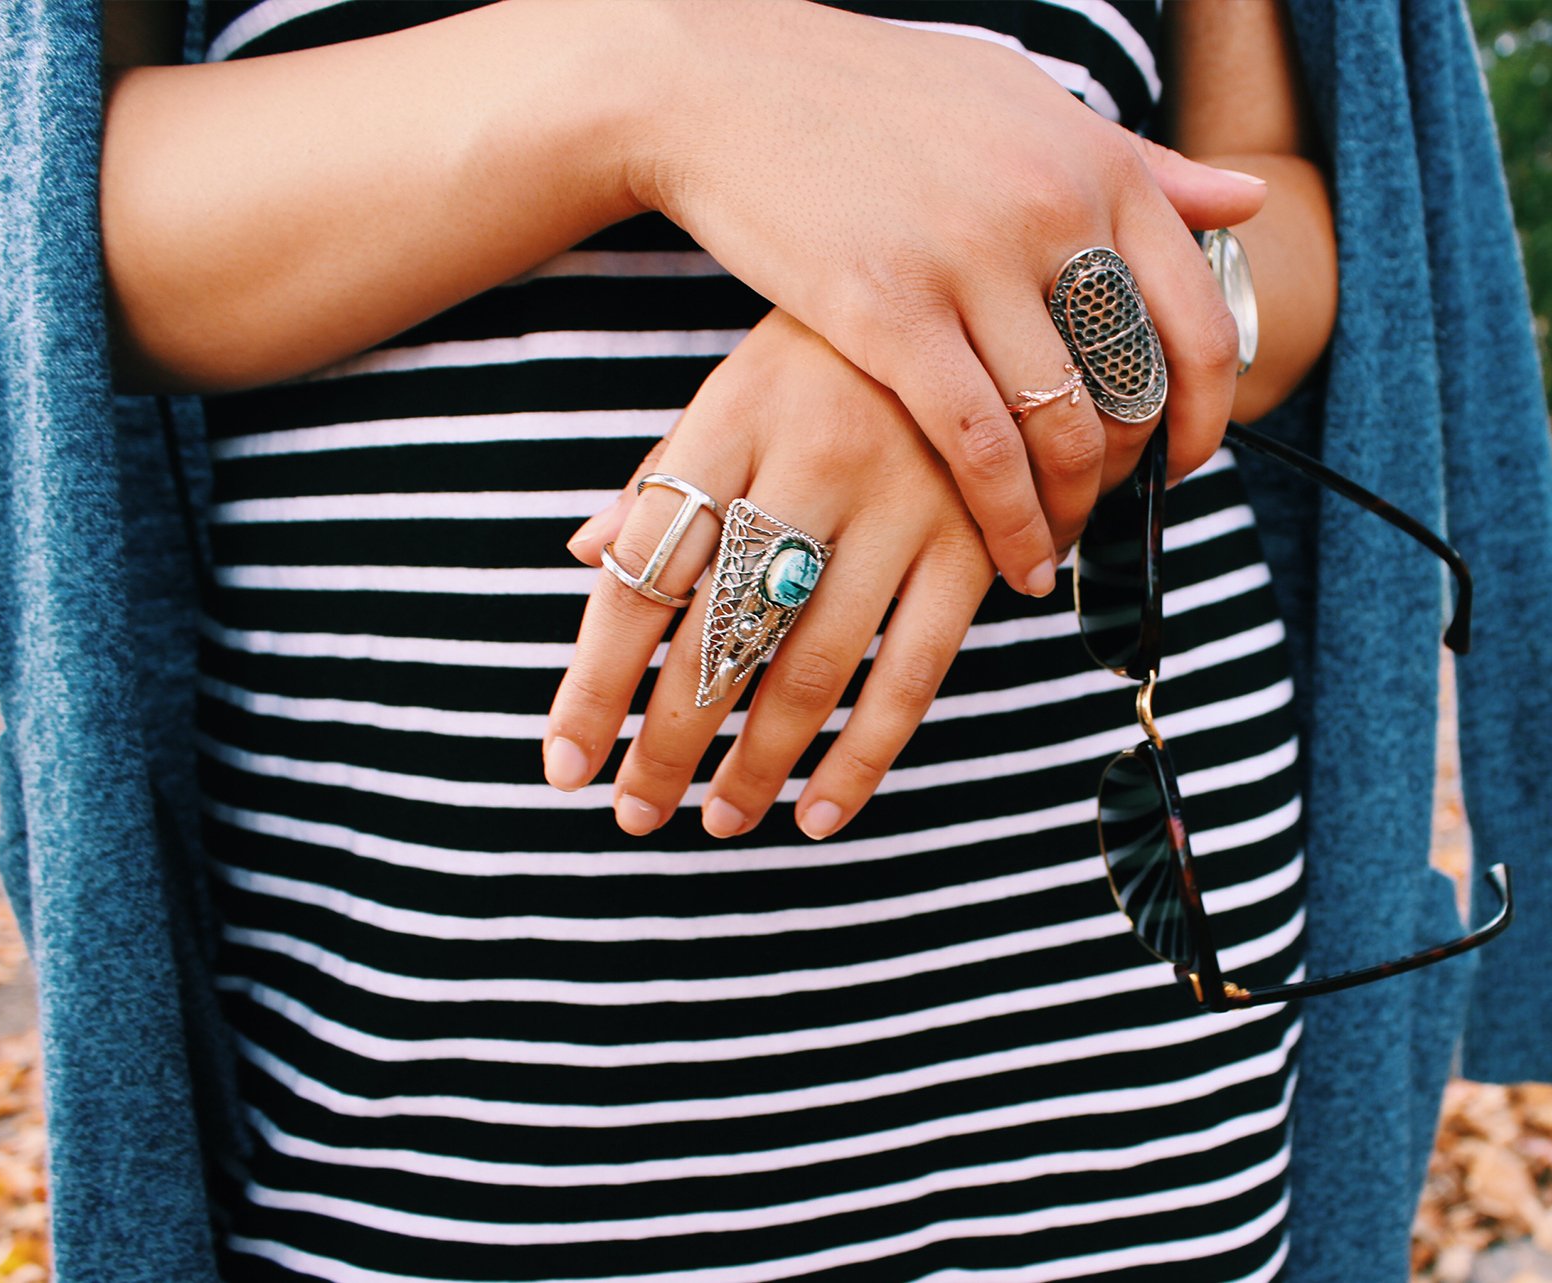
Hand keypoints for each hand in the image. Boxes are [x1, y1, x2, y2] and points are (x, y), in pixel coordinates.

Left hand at [544, 310, 994, 839]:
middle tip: (637, 813)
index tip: (565, 765)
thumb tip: (582, 554)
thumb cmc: (839, 346)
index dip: (596, 683)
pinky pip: (915, 674)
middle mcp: (813, 460)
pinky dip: (865, 757)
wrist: (987, 280)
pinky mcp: (979, 541)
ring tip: (719, 821)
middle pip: (719, 634)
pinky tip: (823, 814)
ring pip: (813, 668)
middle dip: (668, 744)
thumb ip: (669, 472)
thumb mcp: (740, 381)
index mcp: (732, 417)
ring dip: (759, 764)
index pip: (641, 574)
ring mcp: (905, 503)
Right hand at [631, 1, 1265, 592]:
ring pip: (1064, 430)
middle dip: (1130, 473)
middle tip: (1103, 509)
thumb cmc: (876, 95)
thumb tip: (1245, 203)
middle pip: (1135, 387)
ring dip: (1069, 510)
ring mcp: (969, 263)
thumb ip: (1137, 164)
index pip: (1198, 318)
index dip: (1206, 413)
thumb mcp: (1025, 104)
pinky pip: (978, 446)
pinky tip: (1011, 556)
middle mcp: (1050, 209)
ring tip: (1054, 545)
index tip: (1183, 460)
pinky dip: (1006, 518)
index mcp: (1096, 162)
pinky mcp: (887, 314)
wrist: (729, 83)